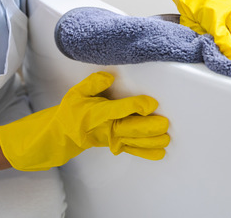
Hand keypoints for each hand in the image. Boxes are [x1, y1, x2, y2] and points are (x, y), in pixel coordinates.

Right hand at [0, 72, 169, 170]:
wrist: (64, 134)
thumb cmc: (73, 110)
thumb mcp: (77, 92)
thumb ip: (93, 83)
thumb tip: (110, 77)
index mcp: (96, 113)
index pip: (117, 109)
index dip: (134, 106)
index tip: (150, 103)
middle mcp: (105, 127)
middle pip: (129, 128)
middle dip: (148, 127)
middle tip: (164, 124)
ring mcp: (111, 138)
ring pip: (133, 142)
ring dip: (151, 142)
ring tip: (165, 138)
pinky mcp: (116, 145)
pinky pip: (132, 150)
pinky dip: (146, 152)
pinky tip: (160, 152)